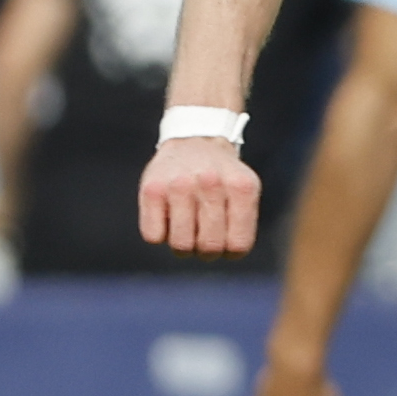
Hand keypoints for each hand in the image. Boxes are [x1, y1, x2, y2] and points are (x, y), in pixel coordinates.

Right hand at [140, 136, 260, 253]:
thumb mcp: (245, 192)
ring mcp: (179, 185)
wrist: (193, 142)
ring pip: (181, 245)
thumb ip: (243, 224)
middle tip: (203, 235)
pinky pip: (153, 237)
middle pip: (209, 247)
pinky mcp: (151, 189)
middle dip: (206, 251)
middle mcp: (210, 182)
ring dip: (183, 245)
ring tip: (186, 227)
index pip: (238, 245)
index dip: (230, 252)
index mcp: (241, 187)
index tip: (225, 239)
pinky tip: (168, 217)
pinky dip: (160, 235)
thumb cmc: (222, 179)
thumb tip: (226, 253)